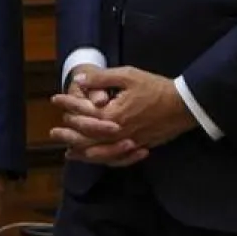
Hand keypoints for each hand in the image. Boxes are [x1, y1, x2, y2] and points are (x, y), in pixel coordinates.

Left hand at [55, 66, 196, 161]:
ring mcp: (127, 143)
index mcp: (113, 114)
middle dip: (68, 135)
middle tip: (53, 134)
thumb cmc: (155, 88)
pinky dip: (101, 160)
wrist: (183, 105)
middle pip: (86, 139)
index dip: (68, 104)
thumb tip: (80, 80)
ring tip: (68, 152)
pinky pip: (115, 159)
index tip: (55, 100)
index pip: (84, 113)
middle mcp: (117, 133)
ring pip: (99, 153)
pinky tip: (95, 159)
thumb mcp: (128, 76)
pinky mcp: (137, 147)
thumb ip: (102, 78)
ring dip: (81, 152)